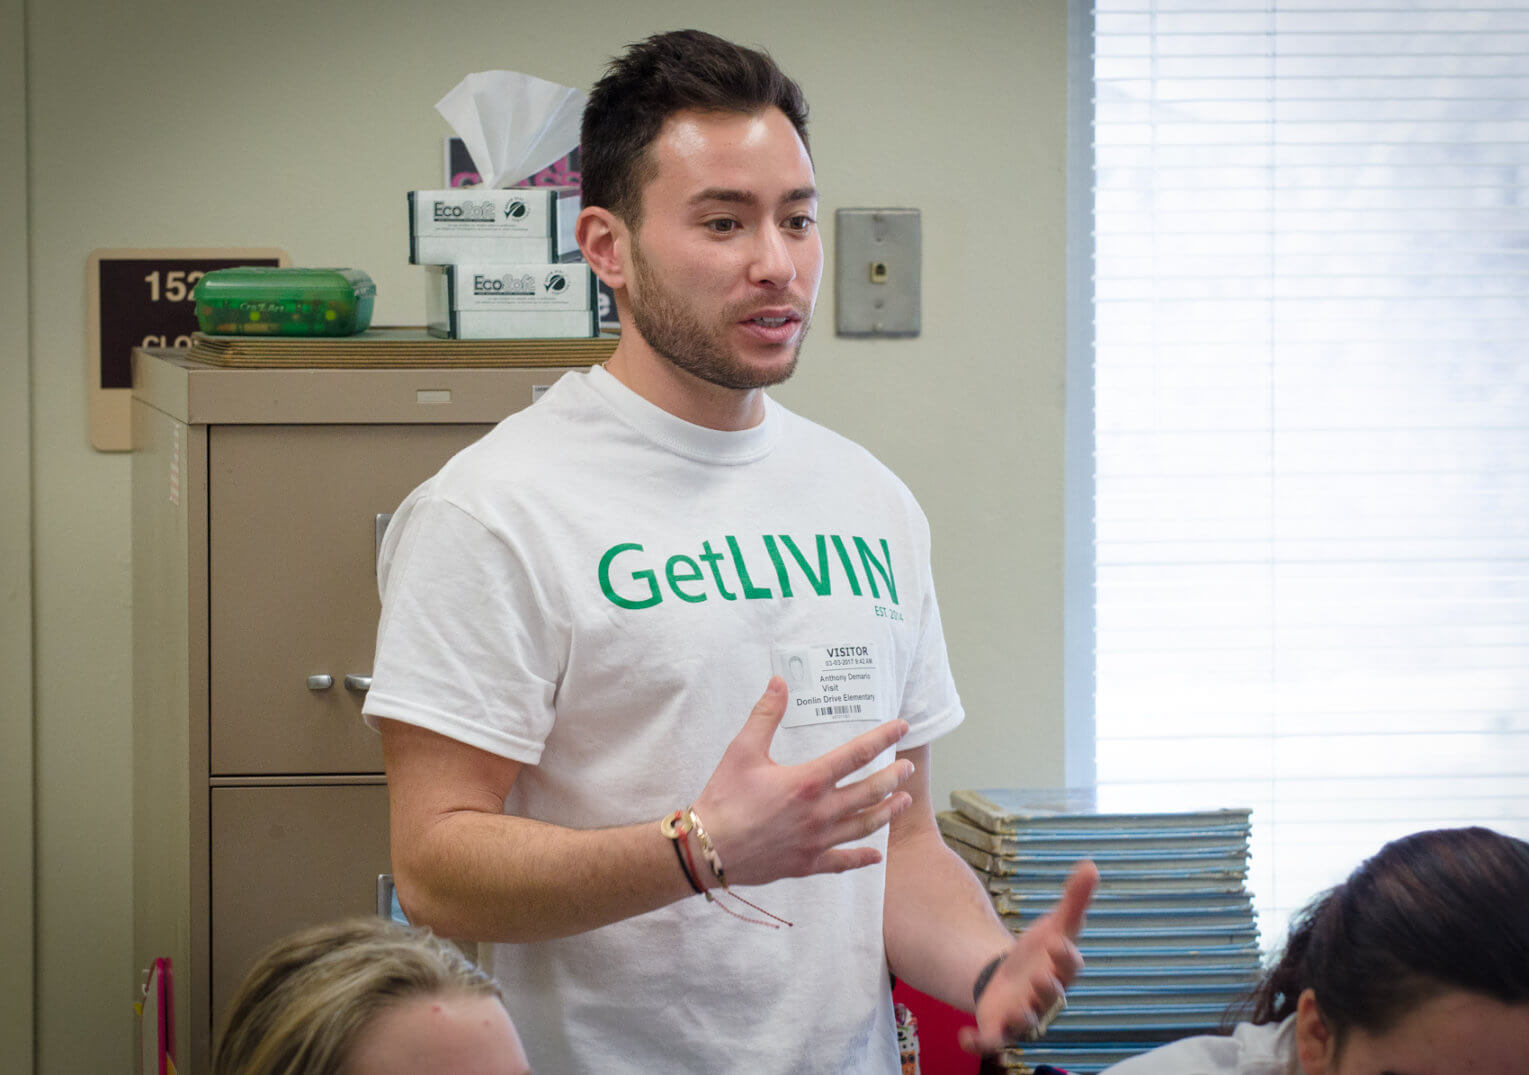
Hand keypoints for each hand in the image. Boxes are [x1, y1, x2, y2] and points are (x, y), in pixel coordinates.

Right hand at [688, 676, 913, 885]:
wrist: (707, 850)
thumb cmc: (724, 798)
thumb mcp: (742, 750)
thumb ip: (765, 715)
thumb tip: (779, 682)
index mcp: (808, 782)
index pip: (856, 755)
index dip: (882, 738)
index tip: (901, 727)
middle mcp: (820, 813)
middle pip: (869, 792)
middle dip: (893, 777)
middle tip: (909, 767)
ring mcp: (816, 841)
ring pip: (863, 826)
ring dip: (887, 811)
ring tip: (905, 800)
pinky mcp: (807, 864)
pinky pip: (842, 862)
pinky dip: (862, 858)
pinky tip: (876, 855)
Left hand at [959, 859, 1099, 1054]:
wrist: (1014, 979)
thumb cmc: (1041, 952)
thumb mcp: (1055, 923)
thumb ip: (1074, 898)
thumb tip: (1091, 864)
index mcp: (1061, 969)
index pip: (1070, 965)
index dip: (1067, 955)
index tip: (1059, 941)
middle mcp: (1045, 996)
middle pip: (1051, 996)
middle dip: (1048, 987)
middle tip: (1041, 975)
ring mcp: (1023, 1014)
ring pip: (1027, 1023)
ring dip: (1023, 1018)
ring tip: (1017, 1009)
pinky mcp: (999, 1027)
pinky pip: (992, 1041)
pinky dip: (979, 1043)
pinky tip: (963, 1038)